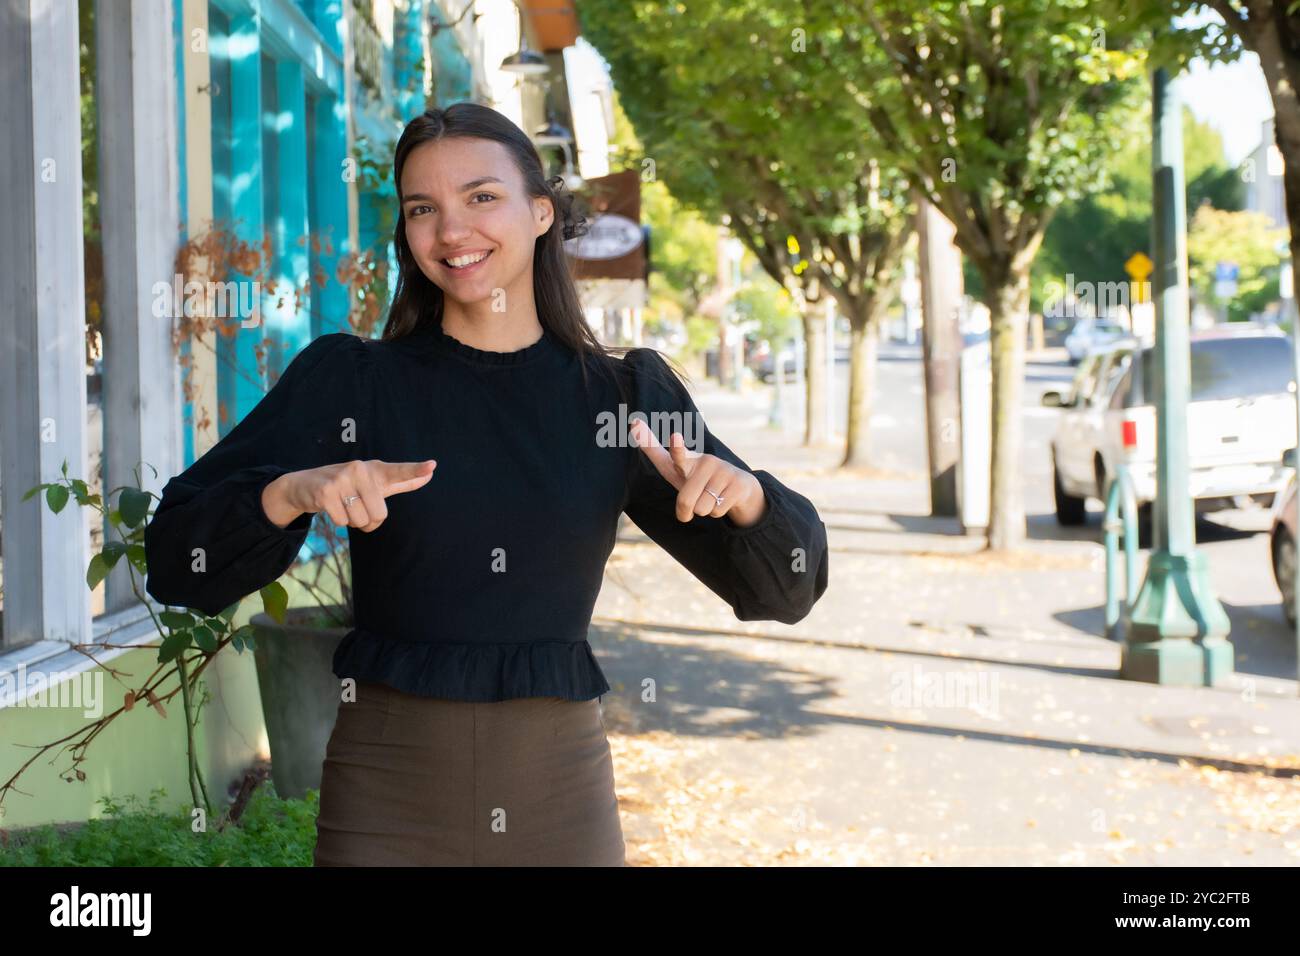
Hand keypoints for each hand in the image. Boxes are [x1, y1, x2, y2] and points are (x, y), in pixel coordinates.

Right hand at [263, 459, 435, 531]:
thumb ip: (402, 480)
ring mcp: (342, 478)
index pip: (399, 471)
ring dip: (352, 521)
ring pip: (361, 521)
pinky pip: (343, 521)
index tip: (432, 466)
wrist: (305, 485)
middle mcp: (360, 469)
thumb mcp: (375, 482)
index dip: (415, 471)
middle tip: (356, 507)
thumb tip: (430, 474)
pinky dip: (338, 521)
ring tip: (343, 505)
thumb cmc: (348, 485)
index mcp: (375, 469)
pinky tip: (331, 507)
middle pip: (379, 515)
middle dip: (368, 520)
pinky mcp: (326, 491)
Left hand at [630, 418, 765, 526]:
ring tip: (711, 496)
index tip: (675, 438)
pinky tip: (724, 499)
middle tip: (695, 500)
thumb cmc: (696, 477)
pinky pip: (717, 511)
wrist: (737, 487)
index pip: (678, 454)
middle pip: (686, 501)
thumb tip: (634, 422)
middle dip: (686, 511)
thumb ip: (653, 449)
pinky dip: (718, 512)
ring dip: (704, 510)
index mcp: (688, 460)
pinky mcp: (738, 484)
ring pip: (702, 509)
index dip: (676, 448)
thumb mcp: (674, 467)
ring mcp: (724, 471)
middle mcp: (706, 462)